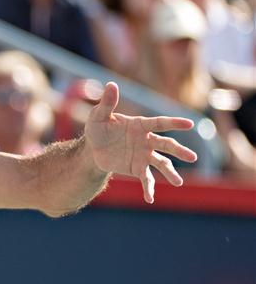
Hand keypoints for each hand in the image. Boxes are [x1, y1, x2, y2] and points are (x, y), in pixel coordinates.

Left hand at [84, 82, 197, 202]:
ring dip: (170, 172)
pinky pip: (146, 178)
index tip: (190, 124)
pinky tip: (150, 199)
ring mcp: (143, 154)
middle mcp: (146, 140)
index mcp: (141, 125)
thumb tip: (111, 84)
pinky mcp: (137, 167)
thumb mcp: (98, 116)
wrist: (91, 148)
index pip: (160, 123)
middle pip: (166, 145)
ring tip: (178, 183)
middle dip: (179, 151)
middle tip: (192, 157)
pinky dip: (148, 188)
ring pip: (161, 163)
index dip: (174, 123)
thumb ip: (107, 103)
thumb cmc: (98, 128)